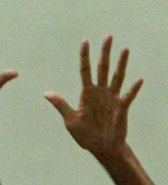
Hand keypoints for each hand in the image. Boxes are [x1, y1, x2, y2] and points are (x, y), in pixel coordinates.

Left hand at [44, 36, 142, 160]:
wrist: (101, 148)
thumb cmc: (85, 134)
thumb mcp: (70, 120)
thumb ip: (61, 105)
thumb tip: (46, 93)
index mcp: (87, 94)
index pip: (85, 70)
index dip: (84, 56)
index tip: (85, 41)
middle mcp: (100, 92)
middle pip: (103, 68)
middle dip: (104, 53)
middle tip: (108, 36)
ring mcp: (112, 98)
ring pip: (117, 77)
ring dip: (121, 64)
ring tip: (124, 49)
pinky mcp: (122, 108)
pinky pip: (128, 96)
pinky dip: (133, 88)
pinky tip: (139, 80)